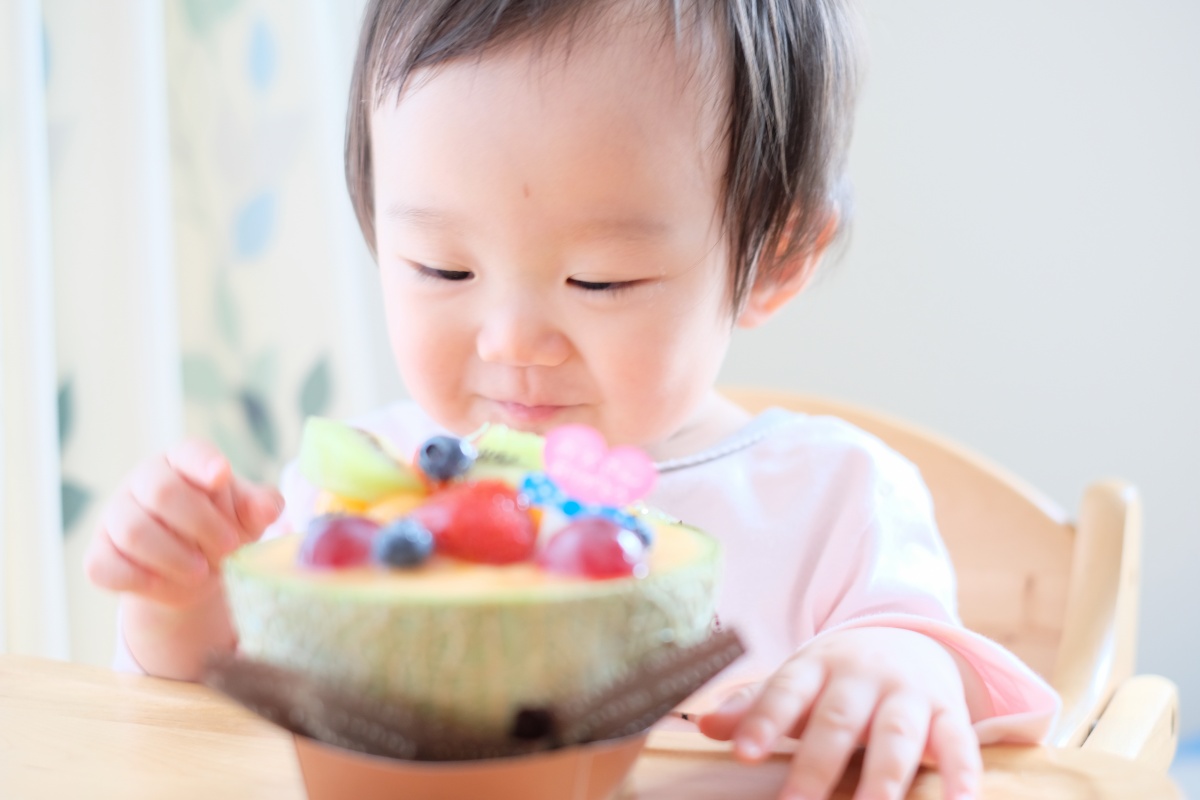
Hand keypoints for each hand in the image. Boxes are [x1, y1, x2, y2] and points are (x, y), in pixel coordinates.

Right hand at [85, 439, 282, 608]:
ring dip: (173, 557)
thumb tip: (268, 508)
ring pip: (133, 532)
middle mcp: (143, 482)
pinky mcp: (98, 554)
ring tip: (202, 572)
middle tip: (228, 548)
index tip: (222, 476)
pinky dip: (140, 581)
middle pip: (161, 492)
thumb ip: (260, 507)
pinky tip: (167, 586)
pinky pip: (104, 566)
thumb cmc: (222, 530)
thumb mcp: (247, 517)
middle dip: (200, 524)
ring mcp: (115, 516)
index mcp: (183, 463)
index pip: (190, 452)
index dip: (204, 462)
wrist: (192, 574)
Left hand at [698, 627, 980, 799]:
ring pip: (897, 733)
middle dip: (817, 764)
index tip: (742, 753)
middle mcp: (863, 676)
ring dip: (885, 777)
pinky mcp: (949, 712)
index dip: (764, 720)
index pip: (786, 690)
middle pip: (839, 719)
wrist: (910, 640)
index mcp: (817, 665)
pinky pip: (959, 743)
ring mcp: (908, 693)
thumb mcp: (797, 680)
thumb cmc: (838, 677)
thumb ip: (756, 706)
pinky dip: (962, 774)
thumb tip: (705, 727)